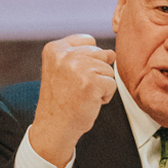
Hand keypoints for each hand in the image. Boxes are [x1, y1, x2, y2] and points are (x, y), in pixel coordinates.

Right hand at [30, 34, 116, 167]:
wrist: (54, 127)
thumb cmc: (60, 101)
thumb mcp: (62, 69)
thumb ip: (82, 55)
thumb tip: (112, 53)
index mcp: (55, 49)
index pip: (88, 41)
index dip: (88, 60)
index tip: (73, 76)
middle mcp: (65, 55)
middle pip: (101, 54)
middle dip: (95, 73)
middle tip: (77, 88)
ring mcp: (79, 68)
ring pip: (108, 69)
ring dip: (100, 85)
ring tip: (82, 95)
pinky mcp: (92, 82)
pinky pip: (112, 84)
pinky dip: (105, 97)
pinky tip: (88, 102)